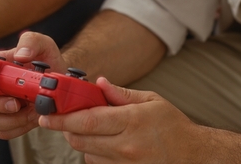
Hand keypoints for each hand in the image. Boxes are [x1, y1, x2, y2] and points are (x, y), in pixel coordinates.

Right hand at [0, 32, 66, 139]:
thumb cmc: (47, 62)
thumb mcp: (45, 45)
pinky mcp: (1, 122)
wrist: (58, 86)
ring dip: (11, 119)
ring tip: (32, 111)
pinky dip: (18, 128)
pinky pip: (0, 131)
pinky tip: (31, 118)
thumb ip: (32, 42)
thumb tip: (21, 55)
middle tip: (17, 103)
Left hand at [39, 79, 200, 163]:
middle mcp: (126, 146)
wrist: (193, 157)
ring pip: (86, 153)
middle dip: (66, 128)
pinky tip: (107, 144)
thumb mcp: (152, 101)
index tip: (47, 114)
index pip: (88, 120)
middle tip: (62, 117)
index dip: (62, 118)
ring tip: (95, 129)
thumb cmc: (174, 127)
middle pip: (81, 139)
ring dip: (82, 140)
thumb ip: (122, 94)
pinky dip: (95, 154)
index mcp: (132, 121)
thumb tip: (98, 83)